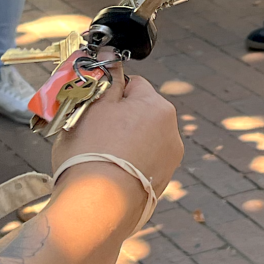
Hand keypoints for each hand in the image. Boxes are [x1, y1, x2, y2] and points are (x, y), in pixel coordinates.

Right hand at [51, 72, 182, 197]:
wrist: (96, 209)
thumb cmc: (91, 153)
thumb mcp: (92, 105)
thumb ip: (106, 79)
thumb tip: (111, 55)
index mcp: (158, 107)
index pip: (134, 84)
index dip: (110, 94)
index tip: (92, 107)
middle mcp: (172, 132)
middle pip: (140, 113)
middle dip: (119, 118)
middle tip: (91, 132)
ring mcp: (169, 161)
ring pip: (142, 139)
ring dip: (124, 142)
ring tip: (98, 157)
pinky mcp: (161, 185)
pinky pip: (143, 163)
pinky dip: (129, 164)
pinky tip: (109, 174)